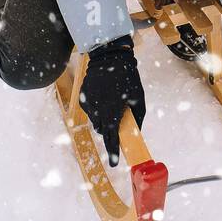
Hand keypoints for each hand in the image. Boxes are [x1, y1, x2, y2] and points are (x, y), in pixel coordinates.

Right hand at [78, 35, 145, 166]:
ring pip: (95, 120)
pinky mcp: (83, 97)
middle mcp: (98, 110)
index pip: (111, 137)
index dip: (113, 151)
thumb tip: (136, 132)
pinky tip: (103, 97)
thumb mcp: (139, 98)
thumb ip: (138, 118)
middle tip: (115, 127)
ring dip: (103, 119)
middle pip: (102, 130)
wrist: (110, 57)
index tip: (114, 163)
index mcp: (113, 111)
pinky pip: (89, 110)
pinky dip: (96, 109)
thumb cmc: (128, 78)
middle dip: (108, 132)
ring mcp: (88, 103)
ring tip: (111, 105)